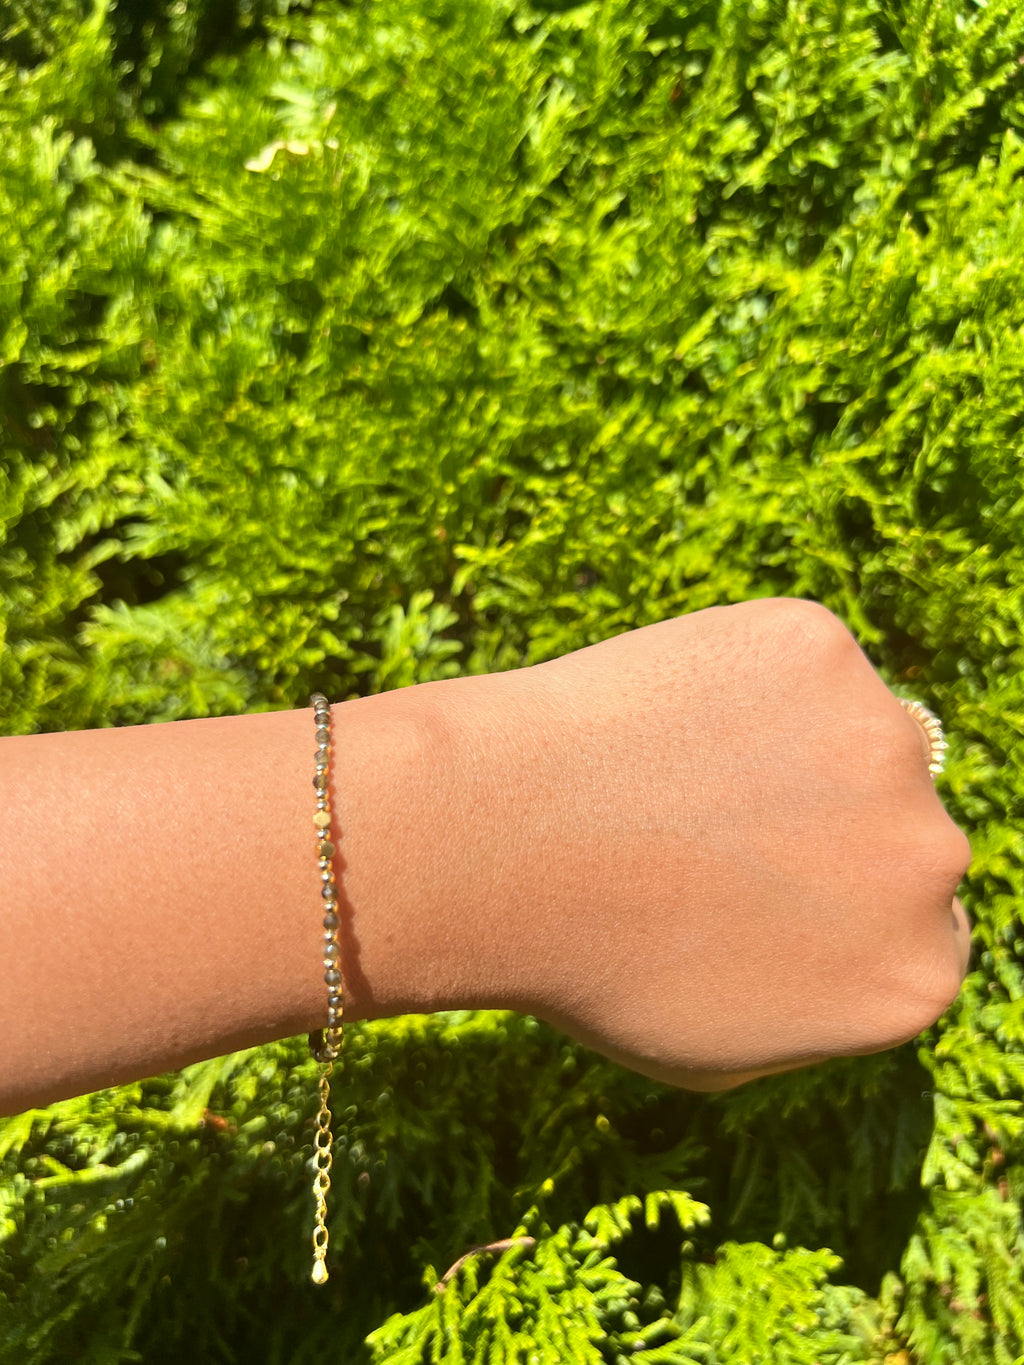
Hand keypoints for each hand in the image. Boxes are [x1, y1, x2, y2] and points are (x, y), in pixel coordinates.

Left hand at [412, 599, 971, 1089]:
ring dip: (792, 743)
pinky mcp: (819, 649)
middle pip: (900, 826)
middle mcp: (930, 861)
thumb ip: (819, 1003)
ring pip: (852, 733)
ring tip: (678, 771)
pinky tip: (667, 713)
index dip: (840, 900)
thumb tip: (849, 943)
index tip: (770, 884)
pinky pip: (795, 661)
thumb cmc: (593, 962)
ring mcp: (881, 741)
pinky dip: (744, 676)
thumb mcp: (720, 1051)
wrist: (502, 846)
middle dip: (827, 823)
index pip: (921, 926)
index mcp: (917, 977)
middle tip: (712, 821)